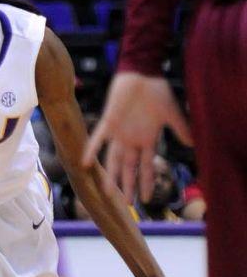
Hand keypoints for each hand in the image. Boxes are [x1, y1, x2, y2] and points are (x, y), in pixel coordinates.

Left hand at [82, 72, 192, 202]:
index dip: (145, 183)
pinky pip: (98, 138)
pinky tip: (85, 163)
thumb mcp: (171, 114)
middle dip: (127, 186)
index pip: (146, 167)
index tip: (145, 200)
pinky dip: (92, 150)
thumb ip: (180, 129)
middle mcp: (131, 140)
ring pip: (113, 160)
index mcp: (146, 140)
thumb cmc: (157, 91)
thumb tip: (192, 145)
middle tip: (126, 204)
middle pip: (129, 169)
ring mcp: (119, 133)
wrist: (143, 72)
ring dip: (111, 176)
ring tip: (107, 193)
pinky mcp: (108, 122)